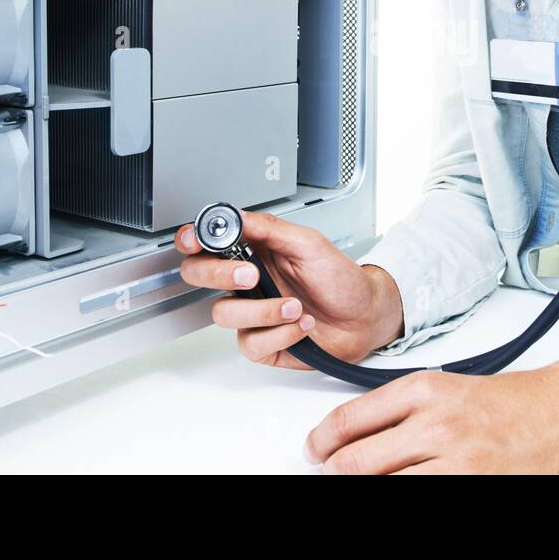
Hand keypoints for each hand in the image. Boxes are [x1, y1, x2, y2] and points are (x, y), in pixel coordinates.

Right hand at [175, 210, 402, 368]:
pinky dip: (280, 334)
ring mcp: (252, 313)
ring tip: (296, 306)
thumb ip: (269, 229)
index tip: (195, 241)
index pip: (208, 243)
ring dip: (264, 311)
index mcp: (254, 251)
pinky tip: (301, 325)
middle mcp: (248, 282)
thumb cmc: (341, 279)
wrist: (365, 317)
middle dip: (219, 274)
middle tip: (251, 274)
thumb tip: (235, 216)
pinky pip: (250, 343)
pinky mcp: (262, 343)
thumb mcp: (309, 243)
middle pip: (199, 275)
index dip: (193, 239)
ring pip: (224, 313)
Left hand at [303, 353, 558, 473]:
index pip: (349, 420)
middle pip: (356, 462)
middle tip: (331, 472)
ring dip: (363, 488)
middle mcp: (437, 424)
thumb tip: (352, 435)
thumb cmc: (509, 401)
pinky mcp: (473, 486)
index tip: (315, 450)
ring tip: (363, 483)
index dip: (321, 442)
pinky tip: (400, 489)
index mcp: (425, 389)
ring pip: (381, 485)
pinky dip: (401, 495)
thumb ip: (400, 409)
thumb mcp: (447, 388)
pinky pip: (419, 498)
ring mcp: (456, 462)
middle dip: (335, 472)